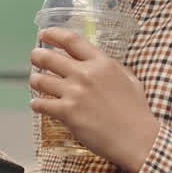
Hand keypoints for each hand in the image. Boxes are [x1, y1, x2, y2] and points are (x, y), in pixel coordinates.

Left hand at [28, 27, 159, 172]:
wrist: (137, 139)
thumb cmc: (136, 111)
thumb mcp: (129, 79)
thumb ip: (110, 68)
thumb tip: (96, 61)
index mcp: (102, 63)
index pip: (71, 40)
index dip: (53, 34)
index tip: (44, 33)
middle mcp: (85, 74)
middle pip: (49, 57)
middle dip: (37, 56)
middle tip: (34, 57)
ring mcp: (74, 93)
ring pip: (40, 80)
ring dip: (35, 80)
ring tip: (36, 82)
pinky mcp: (67, 113)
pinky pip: (41, 104)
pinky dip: (36, 104)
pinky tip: (38, 104)